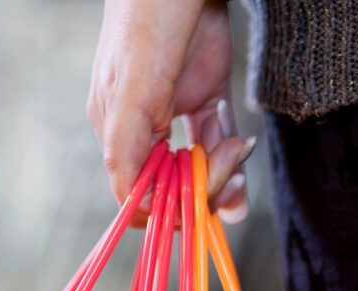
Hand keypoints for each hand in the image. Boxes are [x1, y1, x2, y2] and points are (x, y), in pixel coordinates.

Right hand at [87, 0, 254, 223]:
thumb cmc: (149, 16)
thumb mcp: (133, 89)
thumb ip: (126, 147)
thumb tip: (134, 206)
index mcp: (116, 132)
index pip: (138, 195)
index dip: (169, 206)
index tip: (198, 196)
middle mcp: (140, 129)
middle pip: (171, 185)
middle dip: (203, 185)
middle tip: (231, 158)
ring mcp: (172, 113)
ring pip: (196, 167)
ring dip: (222, 171)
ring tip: (239, 148)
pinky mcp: (202, 96)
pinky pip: (215, 139)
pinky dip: (231, 152)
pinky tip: (241, 144)